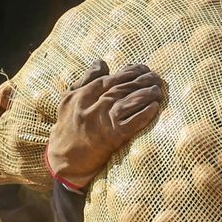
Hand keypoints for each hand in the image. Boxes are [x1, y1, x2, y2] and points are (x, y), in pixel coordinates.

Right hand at [47, 60, 164, 187]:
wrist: (64, 159)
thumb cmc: (68, 127)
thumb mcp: (69, 100)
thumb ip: (86, 80)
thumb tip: (102, 62)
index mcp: (81, 96)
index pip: (109, 79)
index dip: (128, 72)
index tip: (142, 68)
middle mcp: (91, 107)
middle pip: (120, 89)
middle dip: (141, 80)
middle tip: (155, 77)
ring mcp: (101, 122)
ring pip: (126, 103)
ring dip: (145, 95)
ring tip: (157, 90)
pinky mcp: (111, 137)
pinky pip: (132, 123)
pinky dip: (144, 114)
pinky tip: (155, 107)